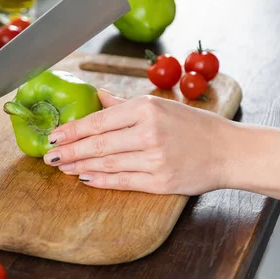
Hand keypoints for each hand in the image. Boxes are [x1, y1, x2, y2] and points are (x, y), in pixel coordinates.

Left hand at [43, 90, 235, 194]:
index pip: (98, 121)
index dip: (72, 131)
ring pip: (106, 164)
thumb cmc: (194, 126)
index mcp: (146, 108)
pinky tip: (85, 178)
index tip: (53, 137)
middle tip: (50, 156)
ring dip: (80, 167)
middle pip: (97, 145)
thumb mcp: (160, 106)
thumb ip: (125, 104)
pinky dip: (100, 180)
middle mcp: (149, 133)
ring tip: (63, 167)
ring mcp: (154, 159)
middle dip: (69, 151)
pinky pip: (122, 182)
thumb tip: (98, 97)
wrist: (229, 151)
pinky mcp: (160, 182)